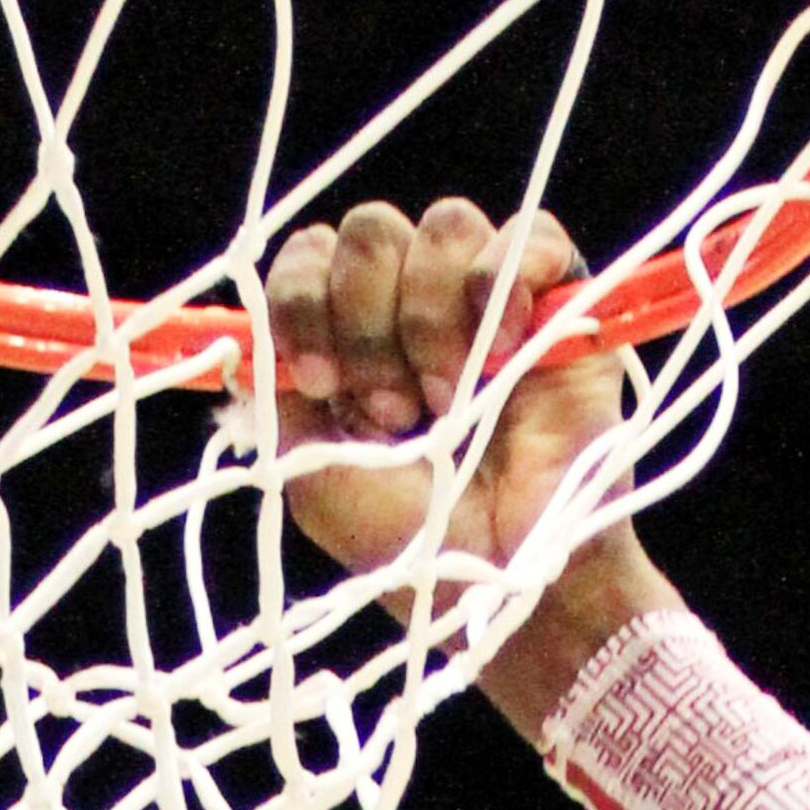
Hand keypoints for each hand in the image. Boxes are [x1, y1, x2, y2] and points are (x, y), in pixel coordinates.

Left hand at [265, 190, 653, 628]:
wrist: (496, 584)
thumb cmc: (408, 545)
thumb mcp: (310, 473)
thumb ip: (276, 394)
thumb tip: (249, 333)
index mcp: (350, 337)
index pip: (311, 254)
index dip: (303, 300)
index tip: (321, 381)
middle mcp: (413, 303)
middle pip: (371, 230)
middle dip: (366, 318)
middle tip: (392, 410)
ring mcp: (488, 297)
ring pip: (445, 225)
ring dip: (431, 316)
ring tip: (448, 400)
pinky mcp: (559, 301)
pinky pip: (530, 235)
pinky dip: (503, 284)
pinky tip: (503, 352)